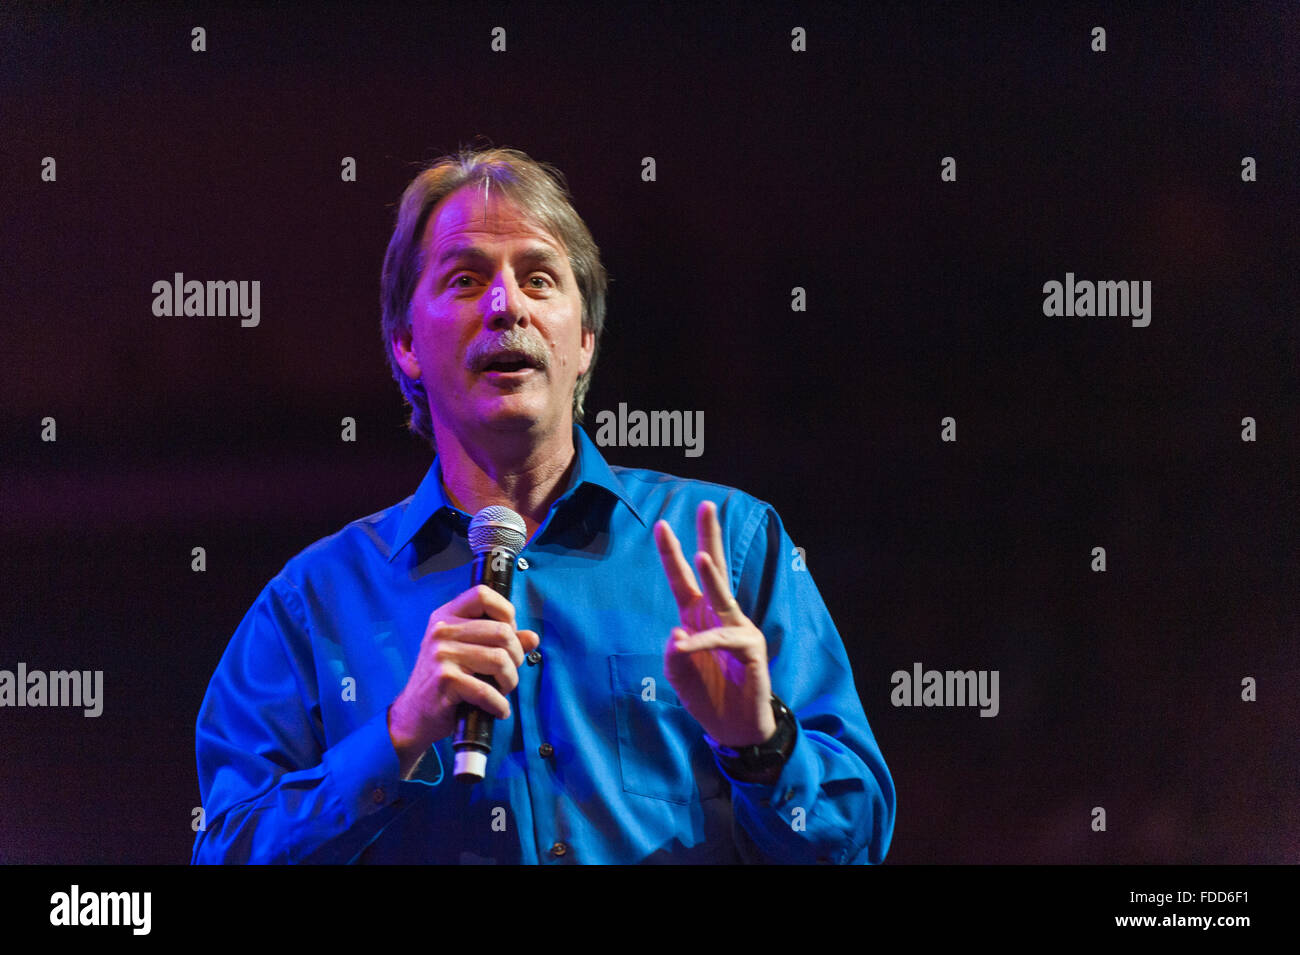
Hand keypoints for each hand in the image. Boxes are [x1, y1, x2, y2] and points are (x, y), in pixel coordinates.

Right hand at [388, 584, 539, 776]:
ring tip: (502, 691)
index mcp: (447, 616)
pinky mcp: (445, 680)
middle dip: (516, 657)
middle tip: (508, 673)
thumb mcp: (469, 653)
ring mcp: (441, 654)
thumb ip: (501, 642)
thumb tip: (532, 637)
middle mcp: (442, 631)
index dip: (506, 613)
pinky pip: (487, 690)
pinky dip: (499, 704)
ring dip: (510, 681)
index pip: (483, 595)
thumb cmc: (445, 682)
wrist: (413, 715)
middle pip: (502, 631)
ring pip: (500, 659)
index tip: (509, 636)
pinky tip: (498, 710)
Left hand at [654, 501, 774, 747]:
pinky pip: (723, 639)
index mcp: (697, 616)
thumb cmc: (707, 695)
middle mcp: (718, 615)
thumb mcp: (677, 674)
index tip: (661, 524)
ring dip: (713, 578)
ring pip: (724, 597)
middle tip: (707, 505)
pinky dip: (703, 643)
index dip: (671, 553)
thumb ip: (672, 654)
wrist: (734, 727)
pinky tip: (688, 646)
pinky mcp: (750, 649)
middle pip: (714, 569)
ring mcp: (738, 629)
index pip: (682, 579)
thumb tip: (678, 634)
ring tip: (701, 556)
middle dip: (709, 537)